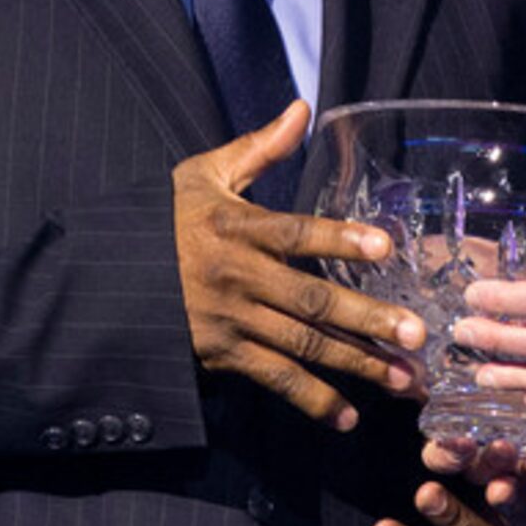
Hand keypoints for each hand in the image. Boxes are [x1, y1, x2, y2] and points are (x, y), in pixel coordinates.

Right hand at [172, 101, 417, 431]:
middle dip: (366, 320)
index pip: (295, 233)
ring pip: (301, 345)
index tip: (385, 248)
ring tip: (404, 379)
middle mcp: (236, 276)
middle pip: (309, 300)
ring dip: (356, 364)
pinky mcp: (222, 355)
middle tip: (417, 334)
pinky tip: (348, 416)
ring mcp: (230, 320)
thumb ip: (259, 148)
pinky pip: (273, 379)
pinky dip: (312, 399)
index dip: (339, 240)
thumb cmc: (167, 218)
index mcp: (235, 226)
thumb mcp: (204, 175)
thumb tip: (302, 109)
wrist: (108, 275)